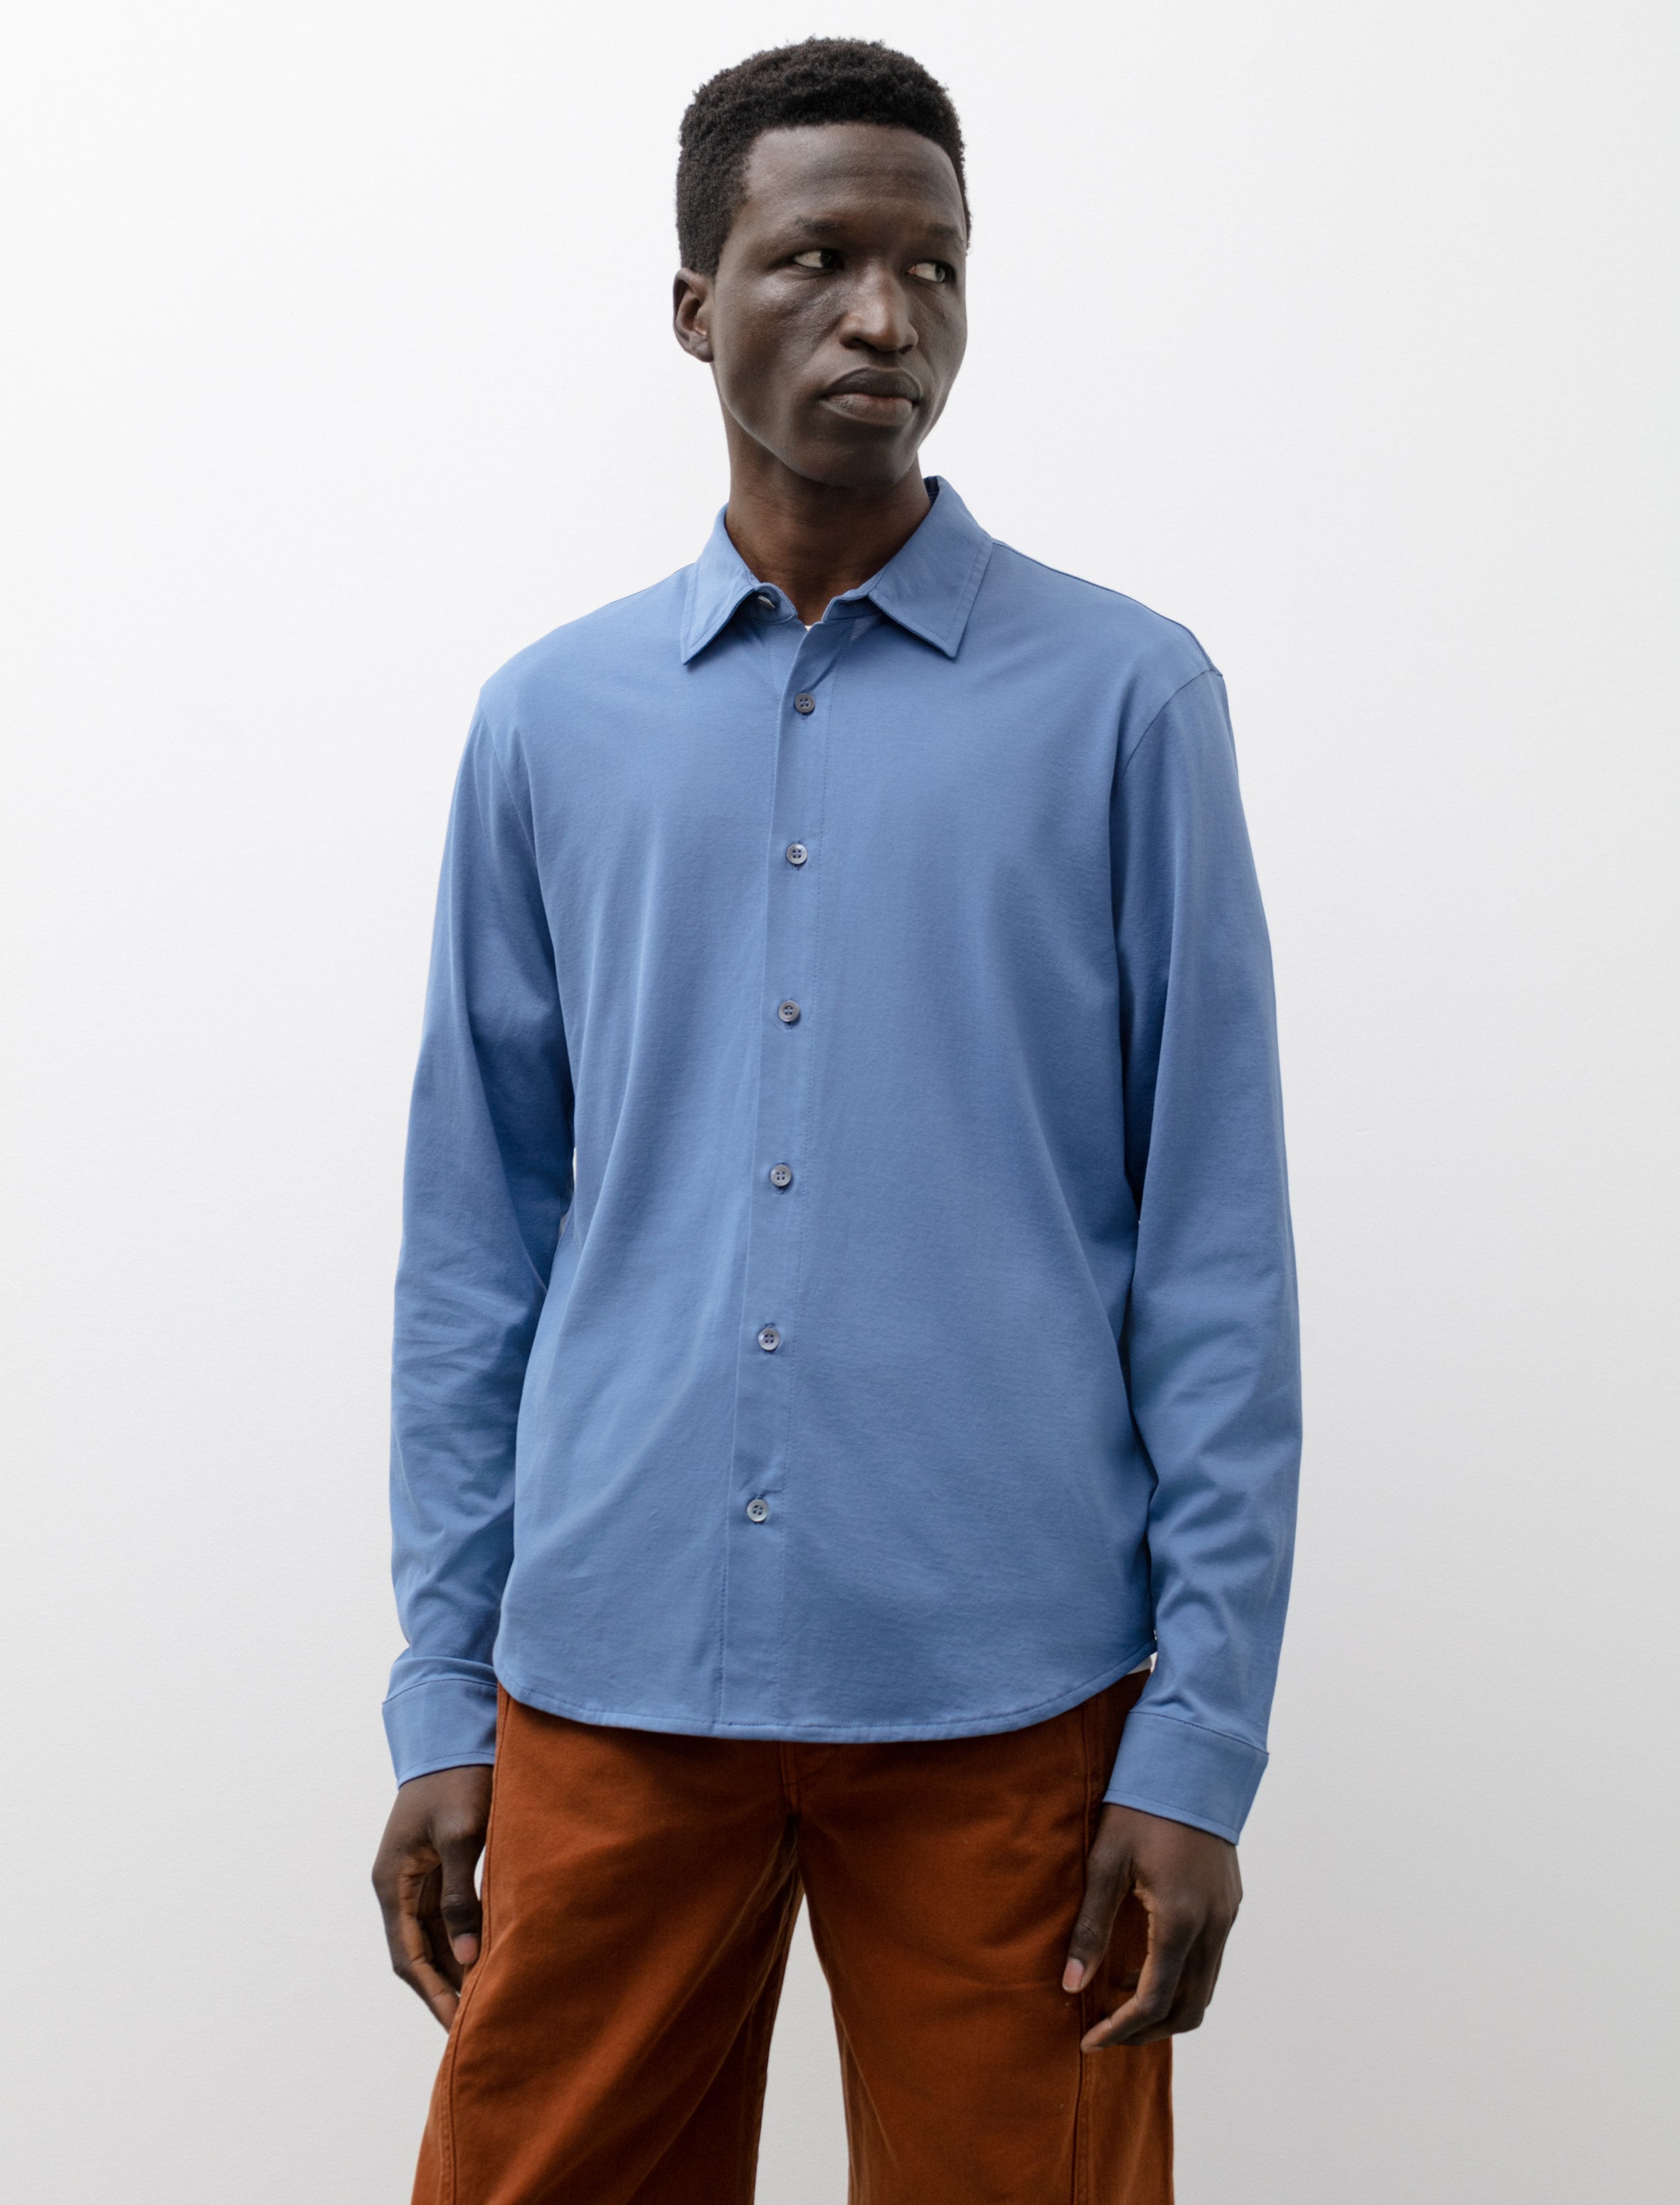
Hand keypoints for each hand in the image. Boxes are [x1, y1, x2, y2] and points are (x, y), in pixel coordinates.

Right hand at [372, 1765, 493, 2027]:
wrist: (455, 1733)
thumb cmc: (456, 1779)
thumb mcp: (461, 1835)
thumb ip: (461, 1897)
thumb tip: (465, 1958)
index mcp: (392, 1882)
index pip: (407, 1957)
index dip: (433, 1993)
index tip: (458, 2027)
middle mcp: (397, 1887)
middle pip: (418, 1955)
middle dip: (445, 1990)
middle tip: (478, 2025)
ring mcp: (416, 1878)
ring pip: (432, 1939)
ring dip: (455, 1969)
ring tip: (488, 2001)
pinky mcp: (437, 1868)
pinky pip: (446, 1917)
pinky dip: (463, 1941)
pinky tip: (489, 1960)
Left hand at [1062, 1803, 1241, 2048]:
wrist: (1191, 1764)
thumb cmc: (1140, 1807)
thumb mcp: (1106, 1863)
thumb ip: (1090, 1927)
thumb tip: (1071, 1985)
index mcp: (1180, 1920)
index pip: (1153, 2000)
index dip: (1121, 2029)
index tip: (1090, 2041)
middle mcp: (1213, 1927)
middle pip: (1188, 2009)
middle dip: (1147, 2031)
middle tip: (1107, 2032)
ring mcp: (1227, 1916)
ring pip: (1204, 1989)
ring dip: (1167, 2009)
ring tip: (1123, 2003)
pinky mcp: (1231, 1904)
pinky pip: (1212, 1962)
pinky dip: (1182, 1980)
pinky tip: (1147, 1964)